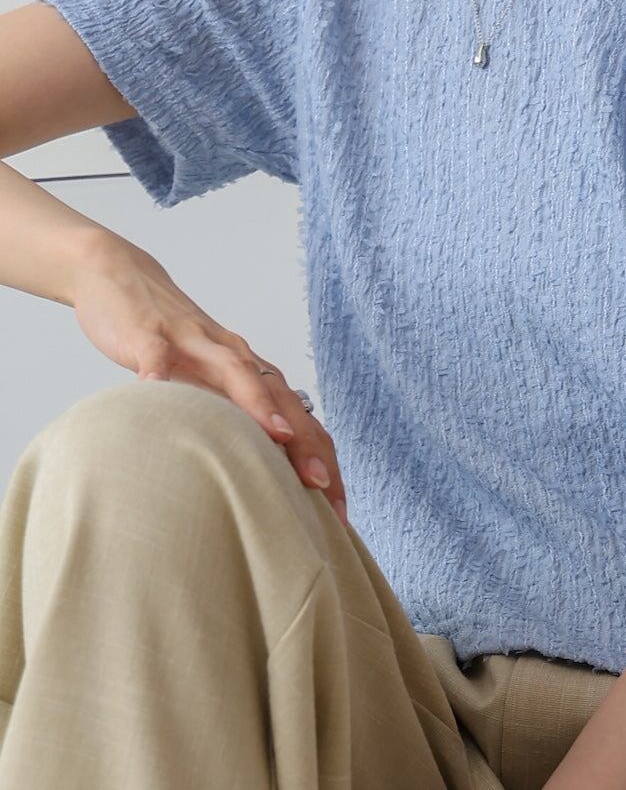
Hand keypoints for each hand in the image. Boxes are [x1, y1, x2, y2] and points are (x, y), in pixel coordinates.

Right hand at [70, 234, 347, 523]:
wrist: (122, 278)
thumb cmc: (171, 345)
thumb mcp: (205, 387)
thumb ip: (231, 423)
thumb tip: (256, 483)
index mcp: (252, 374)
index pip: (301, 421)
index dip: (323, 462)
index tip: (338, 511)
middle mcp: (234, 357)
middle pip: (281, 399)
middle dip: (306, 444)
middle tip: (322, 486)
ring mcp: (194, 343)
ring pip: (235, 371)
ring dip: (259, 403)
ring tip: (279, 437)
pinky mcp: (150, 334)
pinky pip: (157, 354)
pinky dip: (158, 373)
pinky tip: (155, 393)